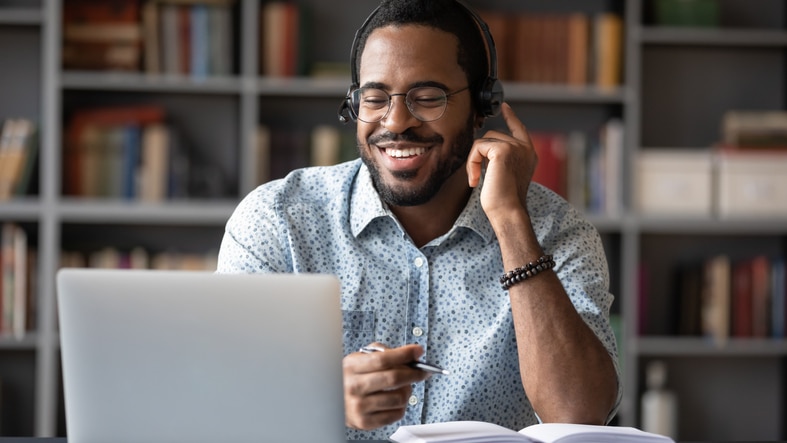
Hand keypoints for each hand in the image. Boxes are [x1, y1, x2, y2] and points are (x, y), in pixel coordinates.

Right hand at [343, 343, 430, 429]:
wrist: (331, 401)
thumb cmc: (349, 378)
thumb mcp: (358, 359)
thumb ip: (381, 352)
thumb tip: (408, 355)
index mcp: (351, 367)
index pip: (383, 359)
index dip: (404, 354)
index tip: (418, 351)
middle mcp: (353, 386)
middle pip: (394, 378)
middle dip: (414, 373)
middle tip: (422, 370)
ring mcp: (359, 406)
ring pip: (399, 397)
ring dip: (408, 390)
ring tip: (405, 387)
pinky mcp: (365, 422)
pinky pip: (396, 414)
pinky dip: (402, 406)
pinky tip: (396, 400)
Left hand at [467, 103, 536, 218]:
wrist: (508, 212)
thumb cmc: (504, 201)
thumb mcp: (505, 174)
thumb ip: (501, 158)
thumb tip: (484, 147)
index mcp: (528, 154)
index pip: (519, 128)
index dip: (510, 117)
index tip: (504, 106)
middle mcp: (525, 148)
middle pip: (492, 136)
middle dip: (479, 155)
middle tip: (477, 177)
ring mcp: (515, 147)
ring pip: (483, 141)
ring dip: (474, 161)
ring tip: (477, 179)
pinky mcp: (503, 150)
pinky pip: (477, 147)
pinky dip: (471, 163)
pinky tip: (475, 180)